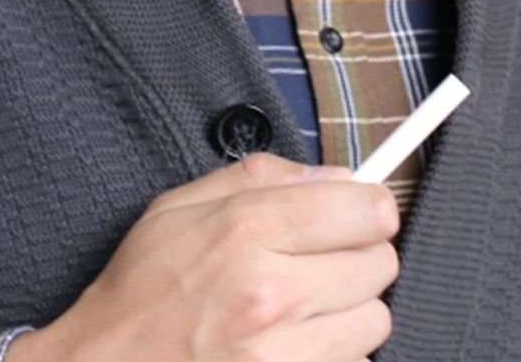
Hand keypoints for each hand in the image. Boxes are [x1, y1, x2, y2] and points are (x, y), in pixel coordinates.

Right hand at [7, 152, 398, 361]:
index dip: (368, 206)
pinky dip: (333, 352)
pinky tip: (295, 342)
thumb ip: (263, 176)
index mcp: (246, 231)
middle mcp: (271, 294)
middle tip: (322, 259)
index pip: (366, 209)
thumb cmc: (139, 291)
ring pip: (374, 320)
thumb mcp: (181, 205)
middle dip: (358, 255)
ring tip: (305, 305)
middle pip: (380, 263)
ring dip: (350, 310)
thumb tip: (335, 176)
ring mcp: (281, 356)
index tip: (359, 211)